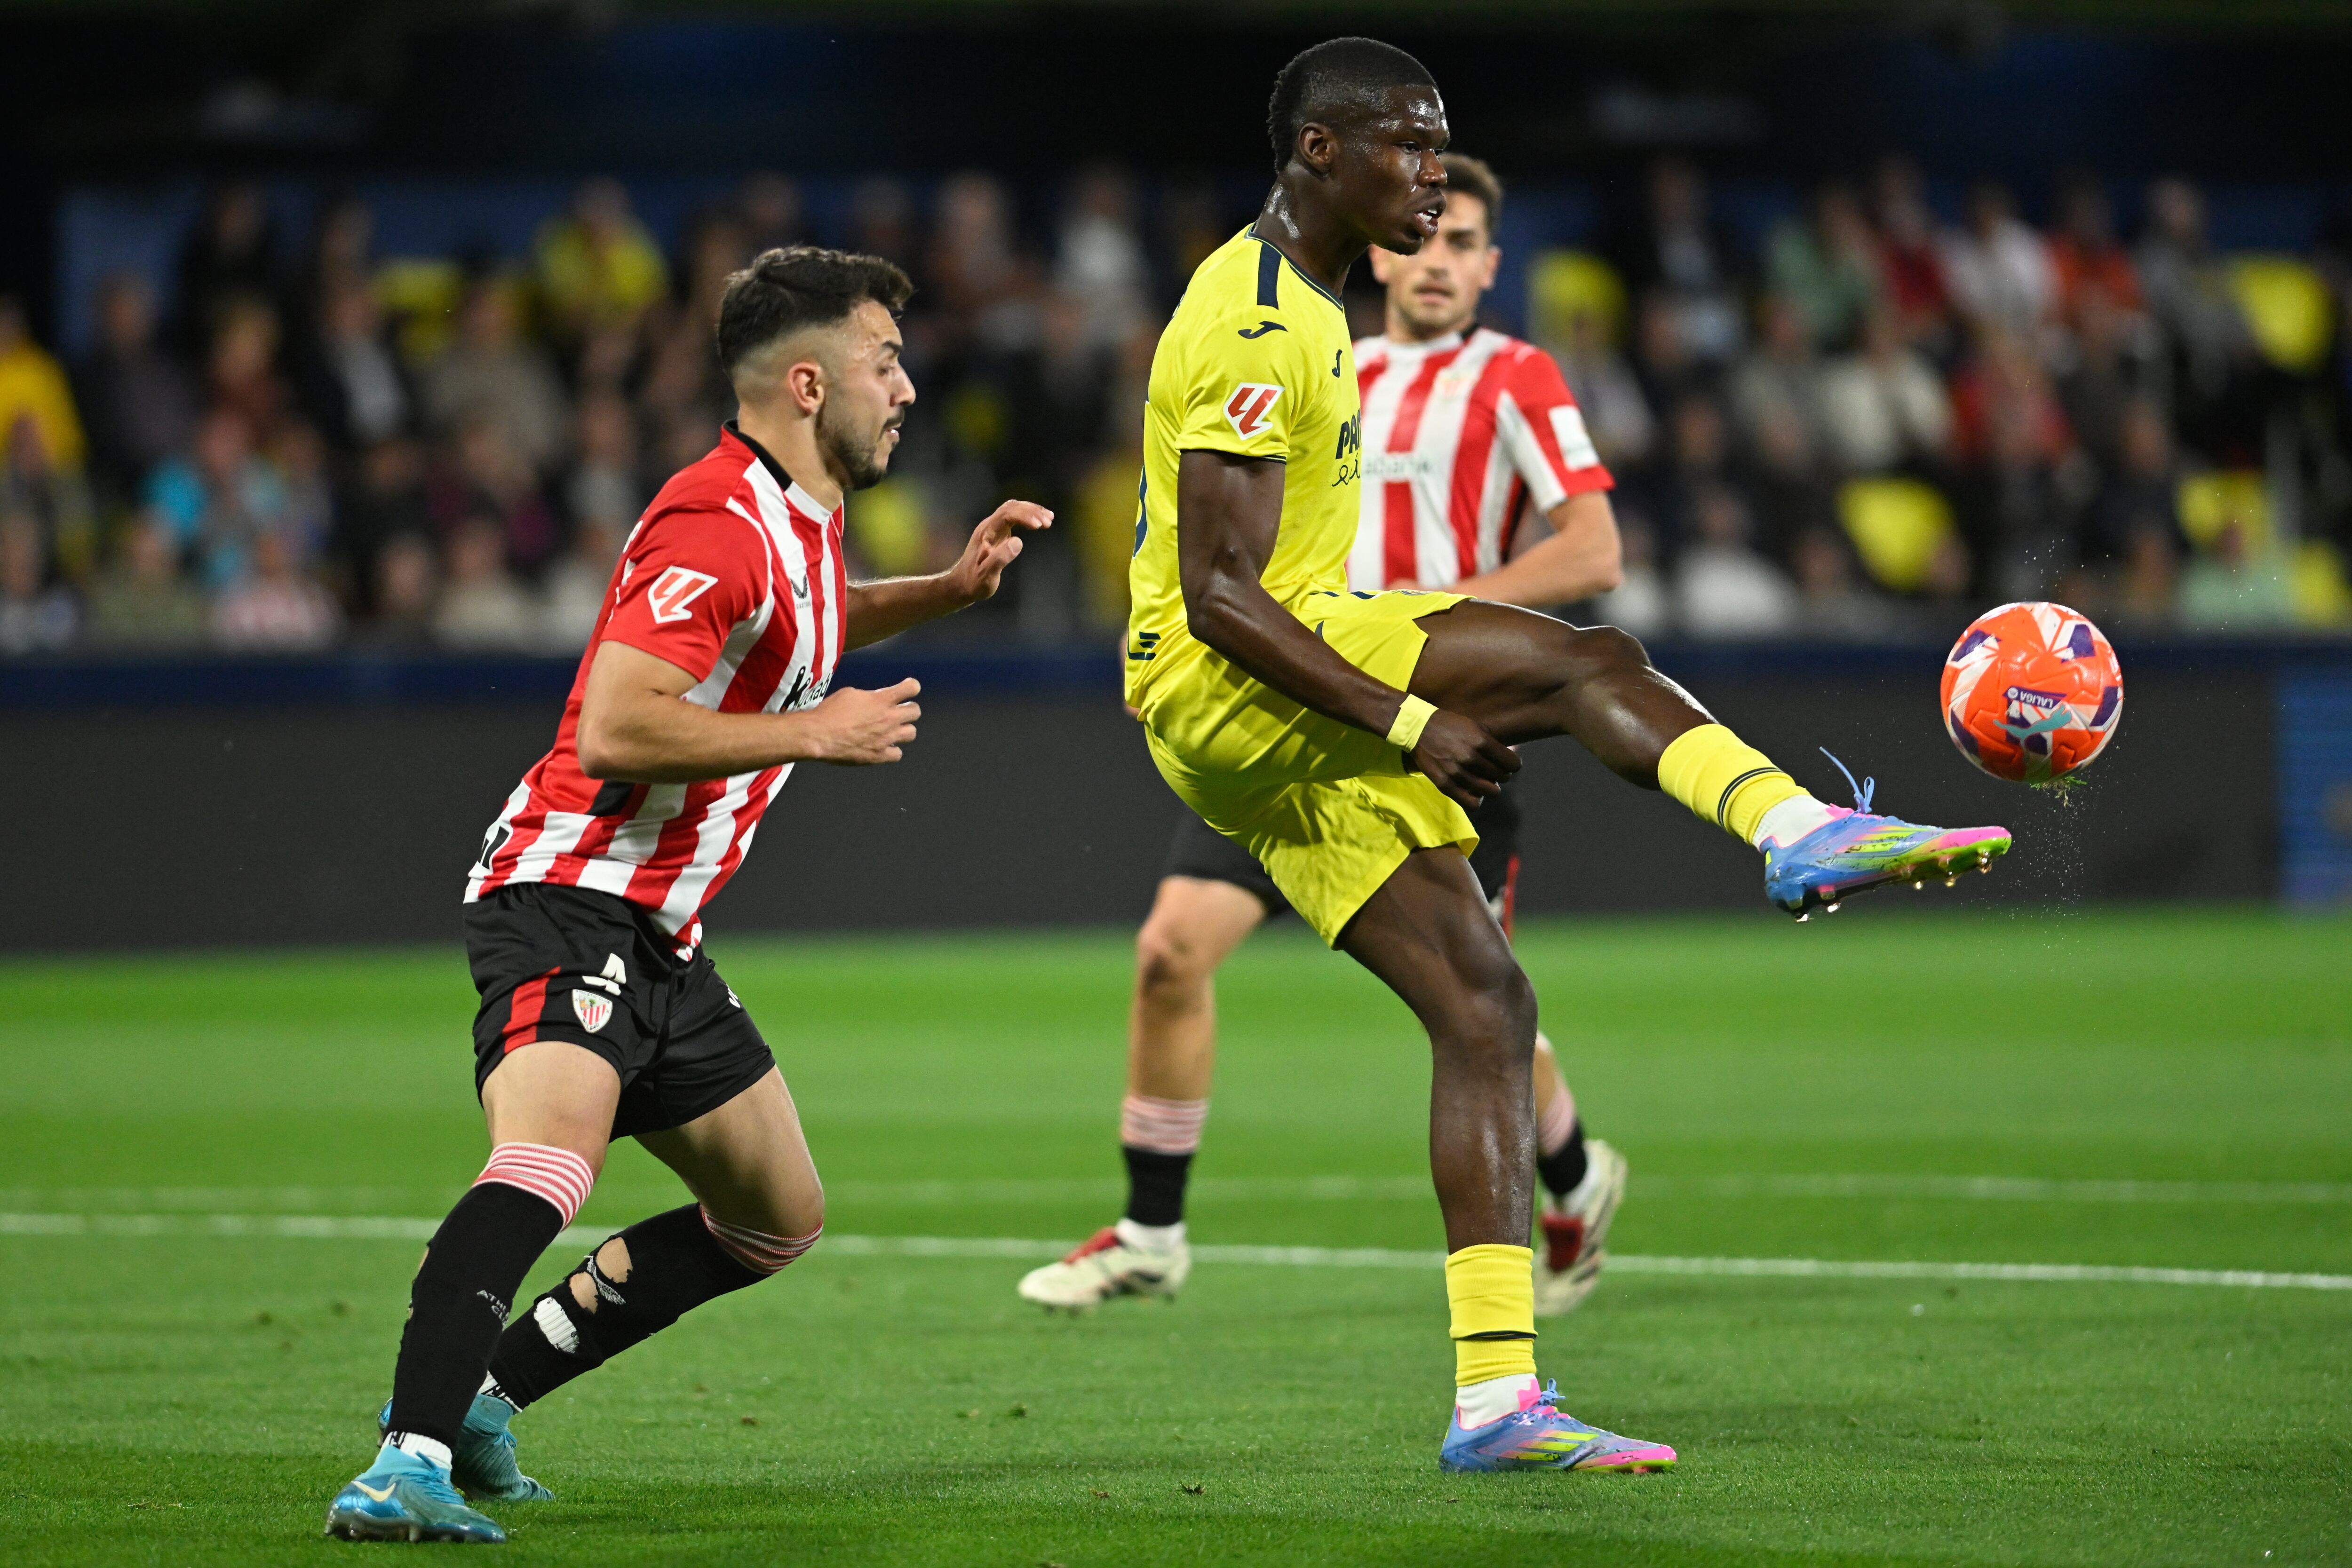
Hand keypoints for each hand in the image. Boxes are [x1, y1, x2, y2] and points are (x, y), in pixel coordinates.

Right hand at [804, 679, 920, 764]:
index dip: (911, 687)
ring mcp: (887, 738)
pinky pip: (898, 754)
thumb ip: (869, 696)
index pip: (912, 688)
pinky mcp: (879, 755)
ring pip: (911, 733)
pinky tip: (883, 747)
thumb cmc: (830, 712)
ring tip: (892, 730)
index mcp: (882, 700)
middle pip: (915, 712)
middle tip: (898, 711)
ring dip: (903, 730)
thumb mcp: (850, 694)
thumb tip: (874, 700)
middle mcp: (889, 718)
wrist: (819, 735)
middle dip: (908, 709)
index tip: (907, 689)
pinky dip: (892, 750)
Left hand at [948, 500, 1053, 604]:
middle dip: (1031, 511)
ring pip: (1013, 509)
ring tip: (1049, 518)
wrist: (962, 584)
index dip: (1024, 516)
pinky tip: (1040, 521)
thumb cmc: (974, 583)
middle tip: (1048, 522)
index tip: (1039, 526)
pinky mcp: (998, 532)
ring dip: (1031, 511)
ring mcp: (993, 528)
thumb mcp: (987, 575)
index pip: (1006, 515)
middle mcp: (989, 526)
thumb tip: (1018, 541)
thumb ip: (1001, 558)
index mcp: (985, 533)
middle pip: (1011, 507)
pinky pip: (1014, 517)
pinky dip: (1028, 516)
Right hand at [1408, 709, 1519, 808]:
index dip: (1514, 765)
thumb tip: (1510, 756)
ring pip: (1490, 791)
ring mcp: (1457, 773)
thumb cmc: (1450, 725)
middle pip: (1502, 778)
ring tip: (1485, 781)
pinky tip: (1475, 792)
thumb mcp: (1476, 726)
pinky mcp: (1445, 784)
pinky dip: (1477, 800)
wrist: (1419, 729)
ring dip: (1491, 787)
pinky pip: (1471, 803)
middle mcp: (1471, 758)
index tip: (1509, 764)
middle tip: (1495, 771)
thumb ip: (1493, 742)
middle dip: (1502, 775)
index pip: (1512, 764)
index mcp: (1481, 741)